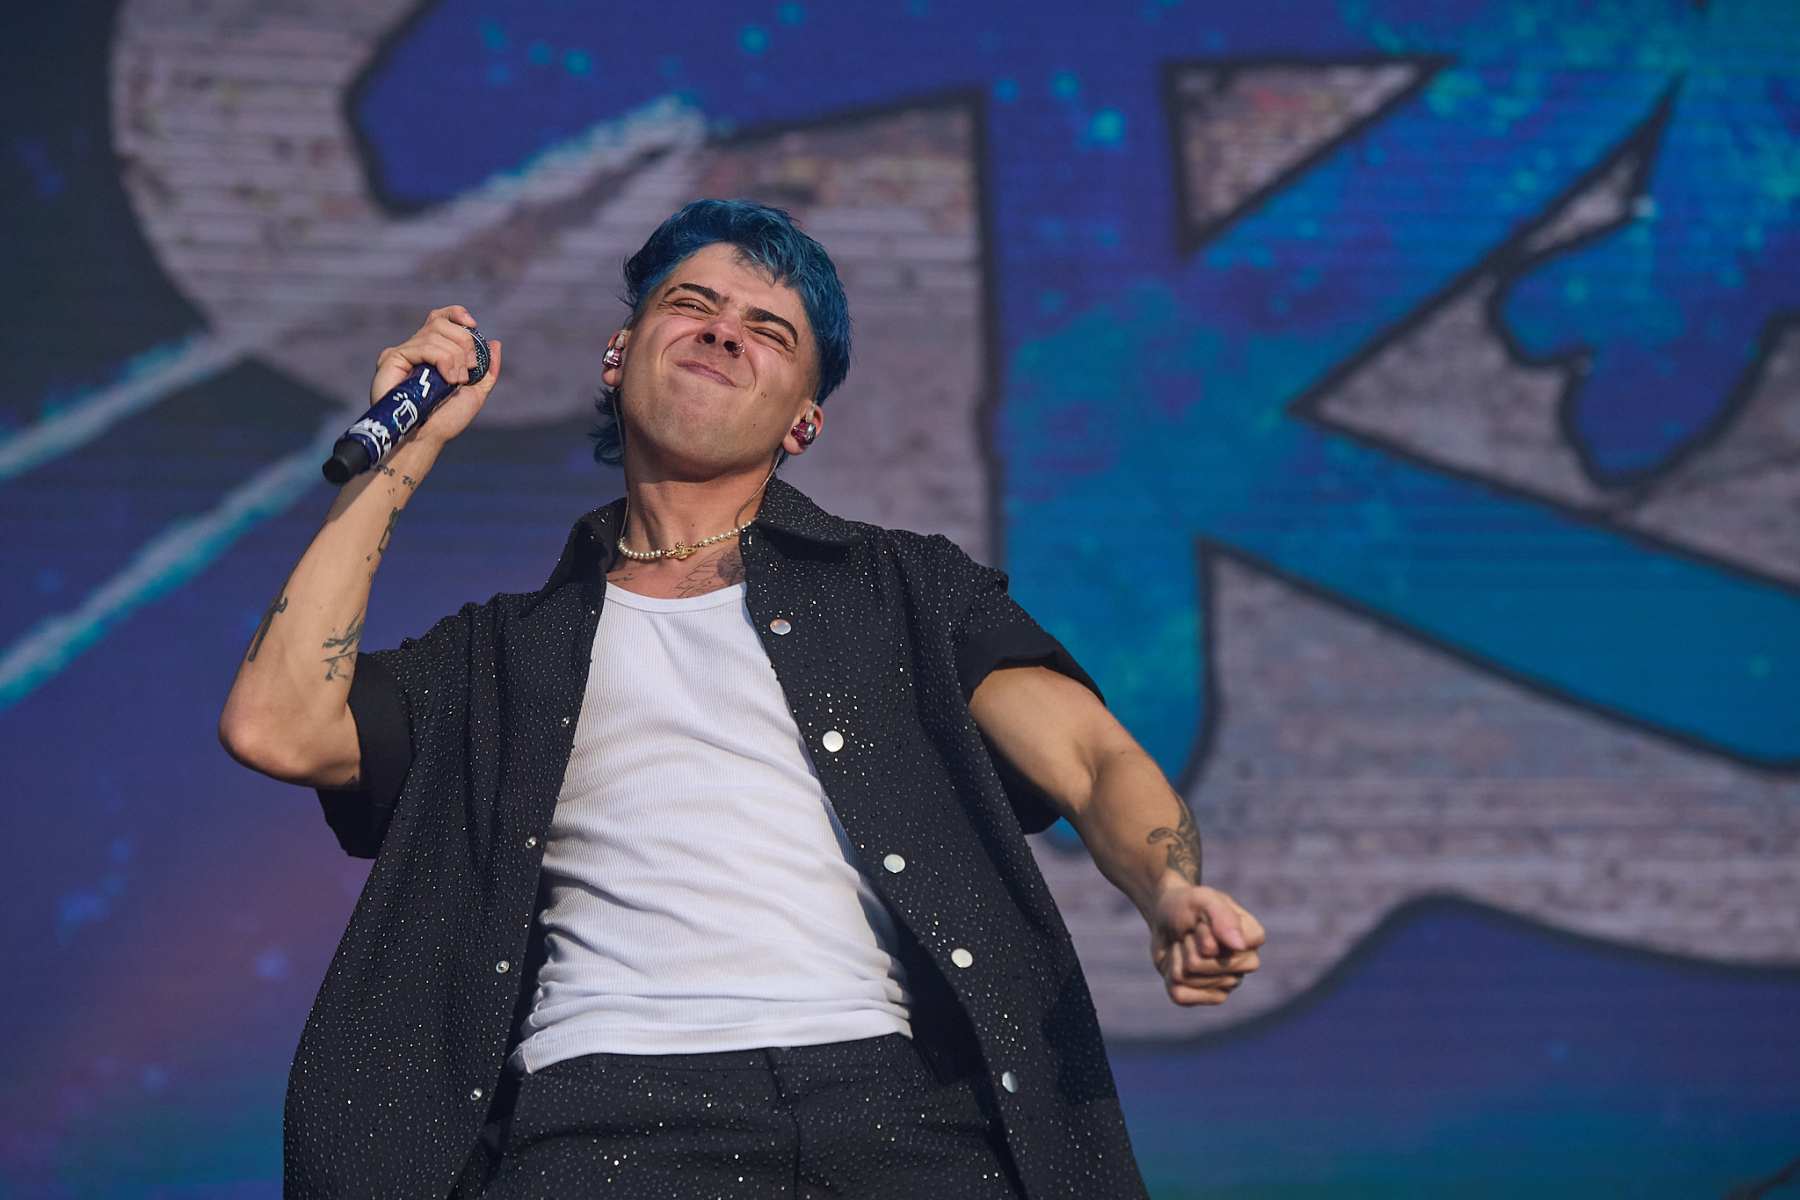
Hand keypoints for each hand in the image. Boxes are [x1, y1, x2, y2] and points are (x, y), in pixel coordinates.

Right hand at [369, 305, 503, 447]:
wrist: (426, 438)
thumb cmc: (446, 420)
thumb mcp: (476, 392)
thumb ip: (487, 369)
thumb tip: (495, 342)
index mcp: (434, 352)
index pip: (441, 318)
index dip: (456, 314)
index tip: (473, 325)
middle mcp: (416, 348)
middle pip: (441, 323)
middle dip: (464, 343)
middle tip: (468, 371)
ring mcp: (403, 353)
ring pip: (434, 333)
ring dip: (455, 357)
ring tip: (456, 382)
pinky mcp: (391, 358)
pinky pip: (422, 346)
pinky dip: (441, 359)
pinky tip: (447, 379)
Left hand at [1148, 883, 1264, 1006]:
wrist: (1167, 917)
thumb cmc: (1188, 905)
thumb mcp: (1203, 899)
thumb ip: (1223, 918)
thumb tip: (1239, 946)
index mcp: (1253, 938)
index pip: (1227, 948)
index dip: (1203, 932)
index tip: (1201, 920)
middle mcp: (1246, 964)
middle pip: (1201, 965)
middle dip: (1187, 945)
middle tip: (1190, 934)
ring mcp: (1228, 983)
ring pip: (1188, 980)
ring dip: (1177, 958)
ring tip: (1184, 946)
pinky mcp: (1207, 997)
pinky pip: (1180, 995)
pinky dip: (1169, 977)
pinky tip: (1179, 964)